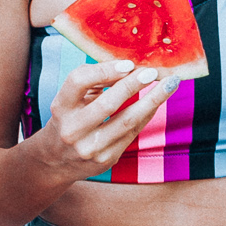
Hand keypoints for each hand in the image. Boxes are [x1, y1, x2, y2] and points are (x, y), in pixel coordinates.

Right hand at [37, 60, 179, 180]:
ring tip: (169, 85)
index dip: (105, 70)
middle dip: (134, 84)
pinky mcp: (106, 159)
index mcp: (61, 107)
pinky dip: (146, 115)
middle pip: (108, 103)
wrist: (56, 161)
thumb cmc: (69, 120)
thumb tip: (129, 66)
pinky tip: (157, 102)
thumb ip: (94, 82)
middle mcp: (73, 129)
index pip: (78, 81)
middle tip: (153, 72)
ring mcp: (90, 147)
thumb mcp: (71, 99)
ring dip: (152, 100)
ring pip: (127, 120)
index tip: (128, 64)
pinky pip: (133, 133)